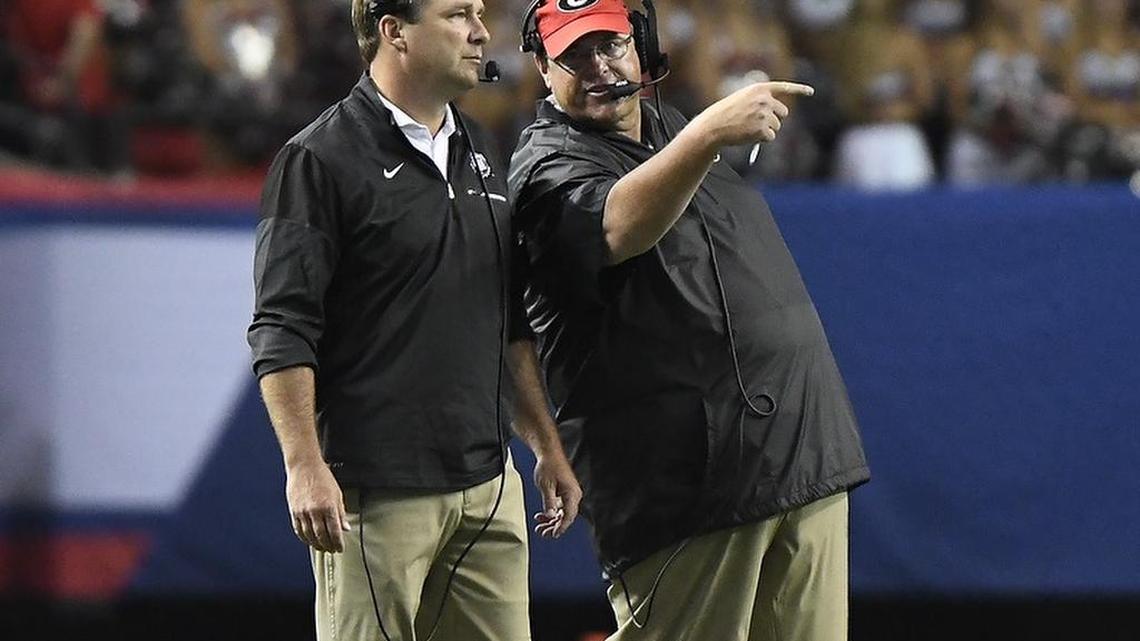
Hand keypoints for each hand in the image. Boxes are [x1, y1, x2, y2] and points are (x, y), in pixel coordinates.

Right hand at [285, 458, 349, 551]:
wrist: (304, 466)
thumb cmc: (322, 477)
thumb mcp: (337, 493)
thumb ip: (341, 512)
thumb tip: (345, 528)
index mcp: (328, 507)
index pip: (334, 532)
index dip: (337, 543)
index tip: (340, 548)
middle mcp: (315, 511)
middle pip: (321, 536)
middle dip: (328, 546)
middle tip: (331, 550)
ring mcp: (303, 512)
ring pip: (309, 536)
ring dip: (316, 545)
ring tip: (322, 548)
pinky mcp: (294, 511)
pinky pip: (298, 529)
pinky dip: (304, 538)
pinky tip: (309, 540)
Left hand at [532, 452, 581, 538]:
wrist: (548, 453)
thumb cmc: (549, 466)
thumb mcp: (546, 486)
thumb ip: (549, 503)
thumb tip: (551, 516)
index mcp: (572, 494)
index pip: (569, 516)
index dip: (561, 527)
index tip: (553, 534)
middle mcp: (573, 495)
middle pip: (566, 517)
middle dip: (554, 526)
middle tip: (542, 533)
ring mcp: (569, 494)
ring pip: (562, 513)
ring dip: (551, 520)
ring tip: (540, 526)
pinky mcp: (564, 492)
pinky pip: (559, 507)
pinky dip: (551, 512)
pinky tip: (541, 516)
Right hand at [694, 80, 814, 146]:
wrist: (714, 126)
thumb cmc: (724, 114)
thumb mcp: (741, 100)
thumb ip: (759, 101)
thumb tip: (777, 117)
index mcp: (759, 89)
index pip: (784, 87)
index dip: (799, 89)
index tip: (811, 92)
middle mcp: (765, 99)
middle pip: (783, 112)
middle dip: (774, 119)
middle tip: (758, 123)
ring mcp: (764, 114)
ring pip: (776, 126)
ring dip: (766, 130)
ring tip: (748, 129)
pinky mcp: (763, 128)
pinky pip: (770, 137)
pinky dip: (761, 139)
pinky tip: (748, 135)